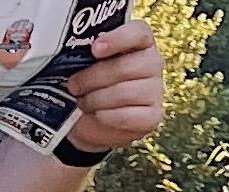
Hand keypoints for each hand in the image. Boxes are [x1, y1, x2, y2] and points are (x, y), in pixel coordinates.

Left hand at [66, 16, 165, 153]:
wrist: (96, 122)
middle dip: (93, 78)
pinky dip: (107, 117)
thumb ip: (89, 54)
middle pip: (124, 67)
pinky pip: (127, 116)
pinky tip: (97, 115)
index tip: (94, 49)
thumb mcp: (90, 65)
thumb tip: (73, 56)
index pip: (139, 33)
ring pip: (124, 93)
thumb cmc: (94, 85)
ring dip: (96, 100)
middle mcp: (153, 64)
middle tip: (73, 85)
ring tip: (83, 102)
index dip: (117, 39)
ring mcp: (155, 91)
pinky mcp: (153, 116)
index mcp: (141, 42)